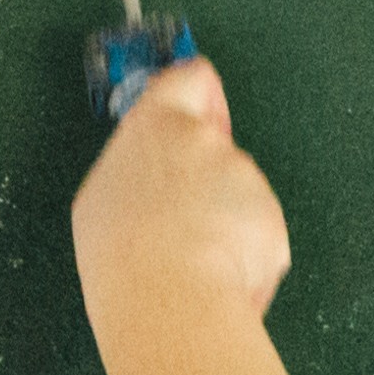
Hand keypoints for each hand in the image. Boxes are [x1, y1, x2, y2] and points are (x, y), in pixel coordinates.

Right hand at [71, 56, 290, 329]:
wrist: (167, 295)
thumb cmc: (121, 253)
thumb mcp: (101, 198)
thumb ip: (135, 168)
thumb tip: (149, 178)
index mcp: (156, 126)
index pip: (189, 79)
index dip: (199, 94)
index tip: (200, 107)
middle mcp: (206, 142)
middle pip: (213, 149)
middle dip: (206, 179)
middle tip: (180, 220)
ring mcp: (244, 179)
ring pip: (236, 198)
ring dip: (222, 223)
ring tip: (190, 260)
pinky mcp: (272, 216)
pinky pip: (257, 234)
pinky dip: (243, 253)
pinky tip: (216, 274)